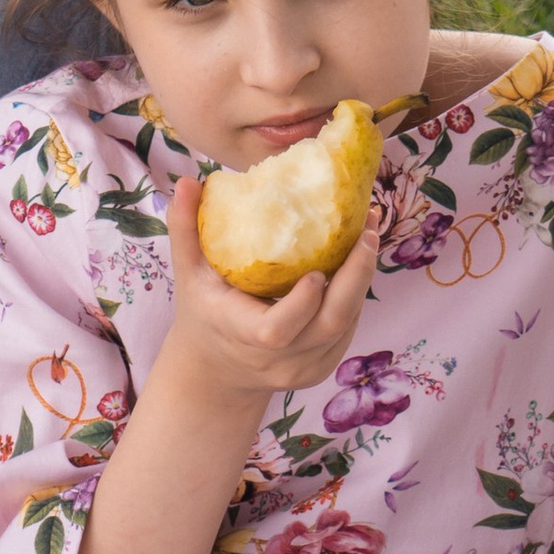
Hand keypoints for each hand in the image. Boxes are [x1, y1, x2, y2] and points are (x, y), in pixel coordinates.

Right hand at [160, 170, 384, 408]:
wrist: (216, 371)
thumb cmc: (203, 311)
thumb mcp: (189, 272)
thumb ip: (185, 229)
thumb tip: (186, 182)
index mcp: (241, 334)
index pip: (277, 330)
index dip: (302, 303)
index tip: (317, 271)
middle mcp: (277, 359)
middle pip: (328, 325)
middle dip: (355, 278)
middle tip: (365, 233)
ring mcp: (303, 368)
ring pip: (346, 325)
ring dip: (362, 280)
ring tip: (367, 235)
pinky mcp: (322, 368)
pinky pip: (348, 330)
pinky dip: (356, 296)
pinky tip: (359, 261)